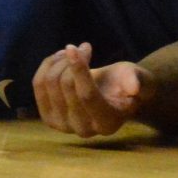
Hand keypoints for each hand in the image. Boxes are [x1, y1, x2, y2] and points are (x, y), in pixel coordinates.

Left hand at [32, 42, 151, 138]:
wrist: (111, 94)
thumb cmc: (126, 83)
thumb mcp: (138, 77)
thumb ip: (136, 81)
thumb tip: (133, 88)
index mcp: (107, 123)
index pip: (87, 95)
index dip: (79, 70)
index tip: (74, 47)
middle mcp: (84, 130)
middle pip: (66, 86)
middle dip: (72, 60)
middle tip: (84, 47)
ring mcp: (64, 126)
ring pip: (49, 83)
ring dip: (58, 61)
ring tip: (72, 52)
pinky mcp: (49, 118)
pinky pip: (38, 85)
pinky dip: (47, 66)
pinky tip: (60, 59)